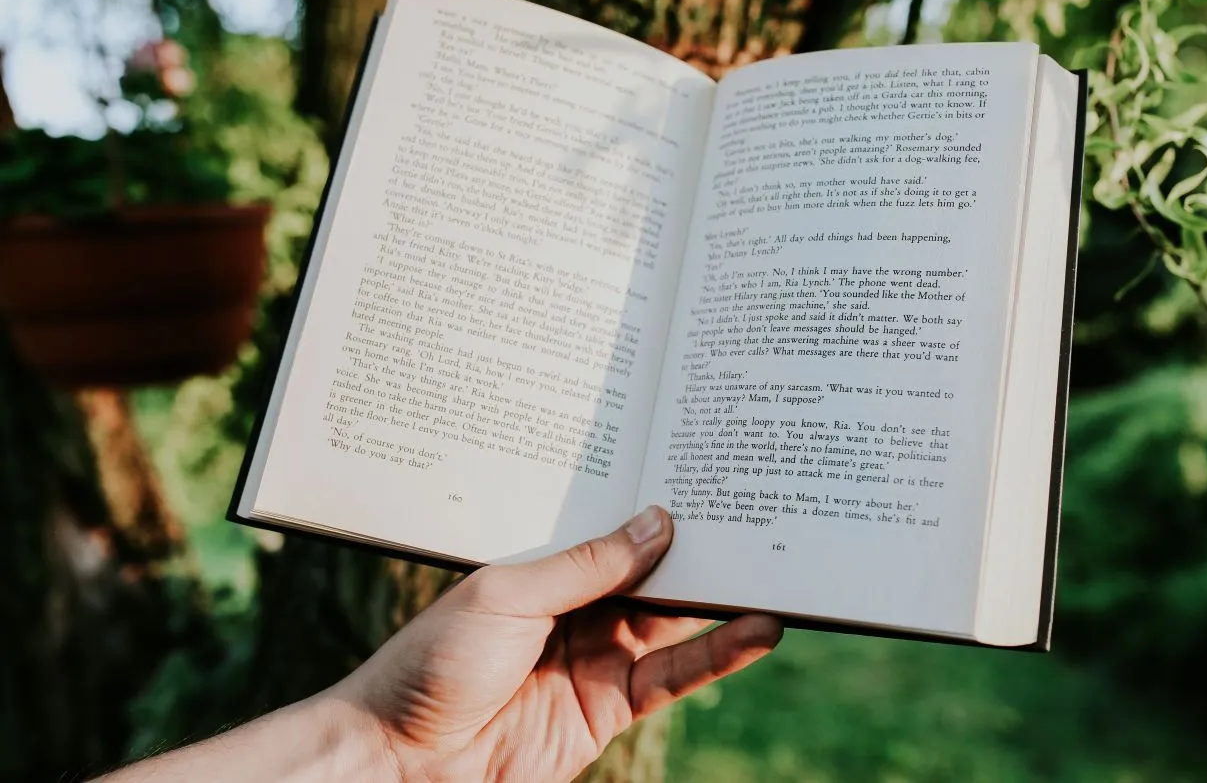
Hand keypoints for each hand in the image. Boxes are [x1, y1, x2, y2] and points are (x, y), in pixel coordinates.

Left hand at [331, 505, 783, 782]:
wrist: (403, 759)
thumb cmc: (434, 662)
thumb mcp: (508, 595)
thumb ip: (588, 566)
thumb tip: (659, 523)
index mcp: (546, 569)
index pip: (616, 532)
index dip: (660, 510)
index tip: (709, 478)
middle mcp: (578, 608)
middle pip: (654, 573)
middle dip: (703, 548)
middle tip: (758, 515)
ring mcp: (598, 657)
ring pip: (675, 621)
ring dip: (723, 598)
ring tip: (776, 569)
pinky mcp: (612, 707)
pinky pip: (675, 676)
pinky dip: (720, 654)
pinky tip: (757, 629)